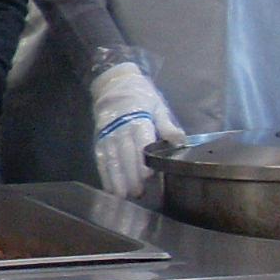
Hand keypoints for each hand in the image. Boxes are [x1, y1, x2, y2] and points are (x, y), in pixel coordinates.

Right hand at [90, 62, 183, 200]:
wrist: (113, 84)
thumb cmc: (141, 97)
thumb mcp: (158, 106)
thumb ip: (166, 125)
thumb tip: (180, 140)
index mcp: (138, 120)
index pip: (140, 142)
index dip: (142, 160)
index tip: (148, 177)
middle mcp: (120, 129)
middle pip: (125, 155)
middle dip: (131, 175)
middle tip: (138, 193)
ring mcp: (107, 135)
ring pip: (111, 159)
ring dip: (116, 178)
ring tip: (122, 196)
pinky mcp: (99, 140)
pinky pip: (101, 159)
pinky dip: (105, 174)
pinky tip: (110, 188)